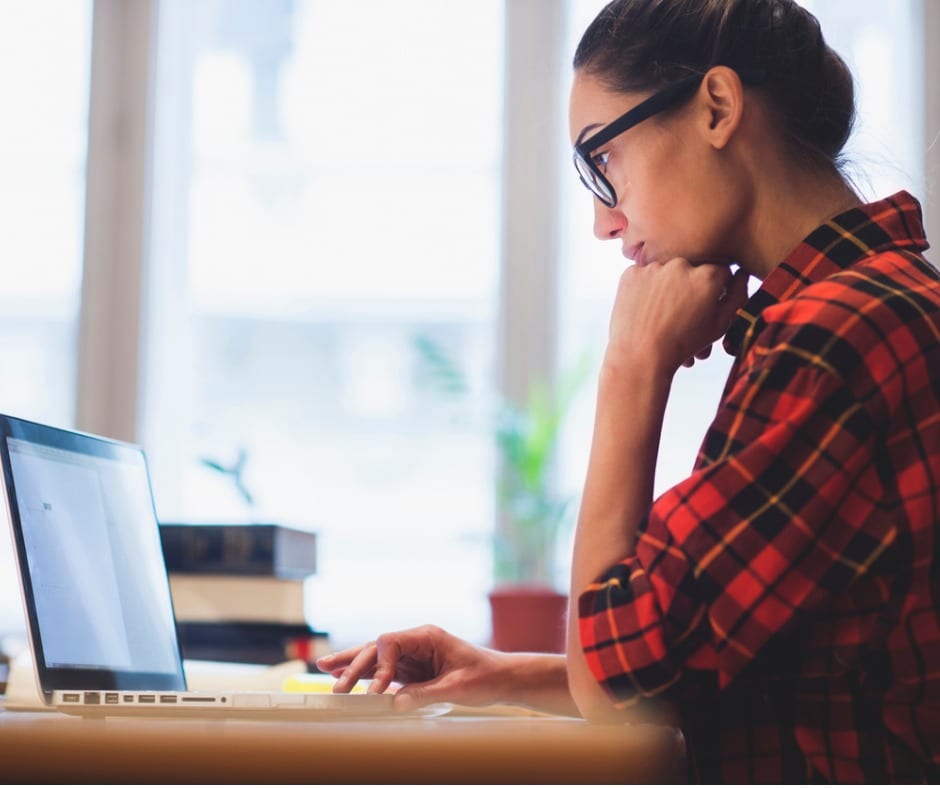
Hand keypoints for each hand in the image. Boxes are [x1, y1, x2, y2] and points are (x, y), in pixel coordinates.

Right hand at [316, 625, 512, 711]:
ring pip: (375, 657)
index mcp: (427, 636)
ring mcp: (412, 655)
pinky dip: (364, 675)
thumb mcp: (457, 688)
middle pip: (377, 648)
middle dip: (354, 663)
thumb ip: (425, 694)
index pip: (390, 642)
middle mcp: (416, 641)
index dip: (379, 665)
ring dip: (352, 665)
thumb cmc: (484, 677)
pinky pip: (383, 671)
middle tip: (334, 683)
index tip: (376, 690)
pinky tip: (344, 677)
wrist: (501, 678)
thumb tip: (395, 703)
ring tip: (324, 669)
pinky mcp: (412, 670)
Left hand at [605, 258, 748, 375]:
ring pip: (666, 271)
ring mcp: (654, 267)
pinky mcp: (631, 273)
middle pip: (692, 270)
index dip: (715, 290)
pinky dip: (645, 288)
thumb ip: (737, 296)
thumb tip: (742, 274)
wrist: (640, 357)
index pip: (720, 272)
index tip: (705, 305)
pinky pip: (643, 275)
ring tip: (663, 315)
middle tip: (681, 313)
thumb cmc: (683, 344)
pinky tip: (646, 309)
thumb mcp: (719, 325)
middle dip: (690, 287)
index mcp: (709, 276)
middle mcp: (682, 264)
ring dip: (667, 287)